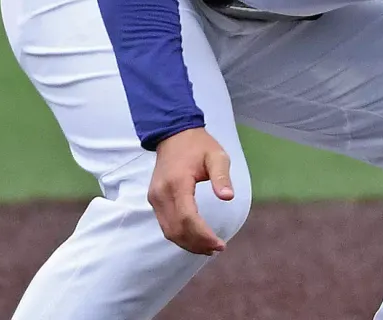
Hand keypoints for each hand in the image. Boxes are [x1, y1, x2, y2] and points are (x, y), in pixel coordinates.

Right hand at [148, 127, 233, 254]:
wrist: (174, 135)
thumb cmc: (199, 146)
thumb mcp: (217, 156)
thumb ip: (222, 176)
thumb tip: (228, 197)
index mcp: (177, 183)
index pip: (188, 218)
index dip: (203, 235)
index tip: (221, 244)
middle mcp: (161, 194)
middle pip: (176, 230)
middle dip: (197, 244)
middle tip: (218, 249)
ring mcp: (154, 198)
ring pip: (168, 231)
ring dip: (188, 244)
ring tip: (209, 249)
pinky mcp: (154, 200)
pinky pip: (165, 225)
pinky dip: (180, 236)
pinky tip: (196, 239)